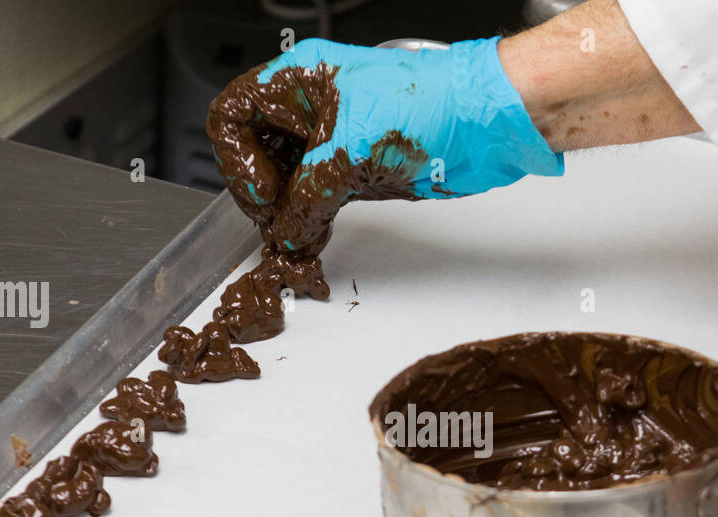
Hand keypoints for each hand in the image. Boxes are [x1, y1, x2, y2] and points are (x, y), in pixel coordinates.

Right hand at [206, 38, 561, 257]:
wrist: (484, 124)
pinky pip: (314, 198)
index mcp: (298, 79)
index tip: (261, 194)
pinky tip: (313, 236)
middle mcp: (310, 106)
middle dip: (260, 193)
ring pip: (284, 180)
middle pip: (255, 153)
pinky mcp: (354, 169)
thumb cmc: (430, 105)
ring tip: (296, 235)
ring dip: (285, 213)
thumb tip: (285, 230)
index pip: (233, 115)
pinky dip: (309, 220)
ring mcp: (332, 139)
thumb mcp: (347, 152)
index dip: (236, 160)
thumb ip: (305, 197)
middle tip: (276, 223)